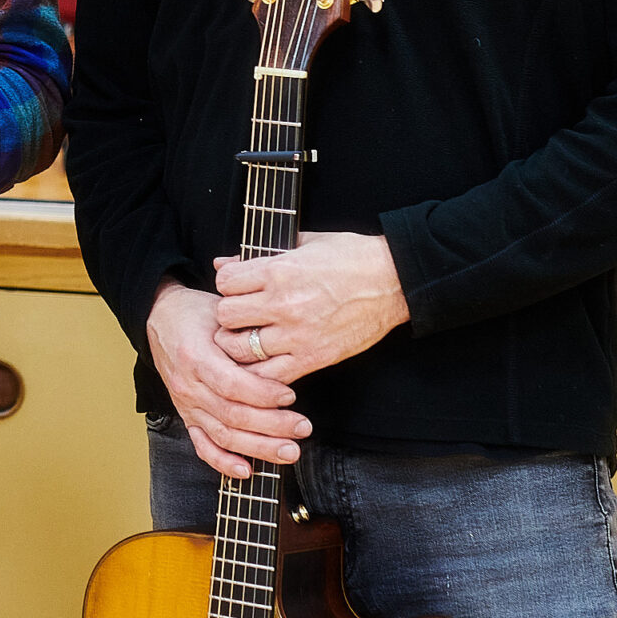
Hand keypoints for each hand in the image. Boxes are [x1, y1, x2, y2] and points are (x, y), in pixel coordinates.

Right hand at [147, 280, 309, 479]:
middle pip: (231, 415)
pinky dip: (222, 463)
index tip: (290, 395)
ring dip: (258, 448)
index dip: (263, 395)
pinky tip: (247, 471)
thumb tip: (282, 357)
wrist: (159, 318)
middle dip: (272, 426)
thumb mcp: (221, 313)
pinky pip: (202, 445)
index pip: (232, 385)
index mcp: (195, 357)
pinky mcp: (186, 415)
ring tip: (290, 451)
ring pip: (222, 435)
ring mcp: (186, 404)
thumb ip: (245, 337)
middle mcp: (187, 385)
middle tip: (303, 427)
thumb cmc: (195, 313)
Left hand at [213, 231, 410, 385]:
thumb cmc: (351, 257)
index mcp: (279, 271)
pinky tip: (265, 360)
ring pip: (240, 349)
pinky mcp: (314, 358)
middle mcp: (283, 304)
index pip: (224, 282)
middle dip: (228, 314)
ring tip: (248, 338)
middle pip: (225, 316)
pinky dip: (261, 371)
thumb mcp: (303, 242)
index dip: (227, 284)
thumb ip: (257, 253)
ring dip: (239, 344)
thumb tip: (221, 261)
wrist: (394, 281)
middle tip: (240, 315)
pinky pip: (271, 375)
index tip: (237, 287)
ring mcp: (297, 334)